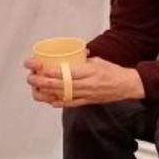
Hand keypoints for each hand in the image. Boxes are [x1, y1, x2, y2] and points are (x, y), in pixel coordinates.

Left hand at [24, 57, 143, 107]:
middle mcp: (86, 85)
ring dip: (46, 93)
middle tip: (31, 78)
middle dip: (41, 82)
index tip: (37, 67)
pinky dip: (58, 102)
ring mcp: (86, 95)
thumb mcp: (98, 60)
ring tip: (35, 90)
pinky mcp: (87, 102)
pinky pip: (70, 104)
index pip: (64, 72)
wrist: (127, 86)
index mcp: (88, 72)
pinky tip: (48, 100)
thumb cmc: (113, 72)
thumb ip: (82, 59)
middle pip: (58, 85)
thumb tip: (70, 54)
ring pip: (61, 96)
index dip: (48, 71)